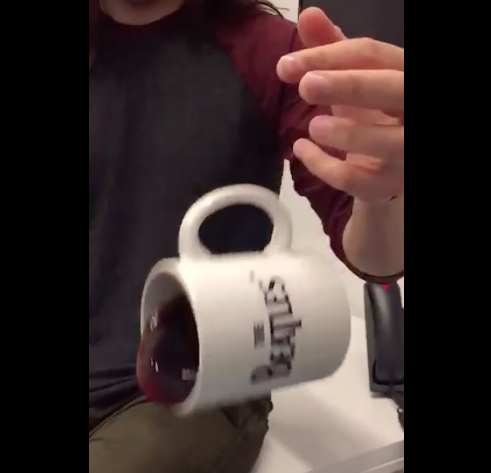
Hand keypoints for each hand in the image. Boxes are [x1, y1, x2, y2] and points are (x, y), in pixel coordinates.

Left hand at [278, 8, 404, 202]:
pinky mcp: (386, 184)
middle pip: (391, 90)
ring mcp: (406, 152)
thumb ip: (334, 50)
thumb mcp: (356, 79)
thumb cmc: (375, 113)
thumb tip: (307, 15)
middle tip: (306, 86)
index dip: (329, 56)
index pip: (373, 54)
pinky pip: (354, 179)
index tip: (287, 65)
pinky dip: (322, 166)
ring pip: (380, 141)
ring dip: (341, 133)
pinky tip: (301, 149)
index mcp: (407, 74)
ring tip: (314, 127)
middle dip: (348, 85)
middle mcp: (415, 111)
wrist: (390, 164)